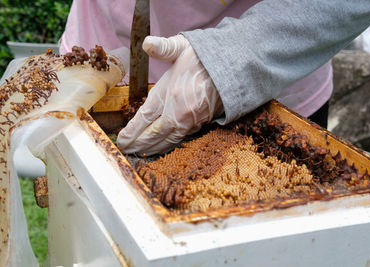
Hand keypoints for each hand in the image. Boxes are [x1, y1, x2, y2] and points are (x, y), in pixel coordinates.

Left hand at [117, 34, 222, 154]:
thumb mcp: (182, 47)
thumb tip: (146, 43)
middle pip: (153, 134)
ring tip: (138, 153)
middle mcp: (179, 111)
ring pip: (167, 141)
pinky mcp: (200, 123)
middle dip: (137, 144)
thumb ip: (163, 47)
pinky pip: (180, 139)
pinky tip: (160, 147)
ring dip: (151, 149)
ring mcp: (190, 120)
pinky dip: (167, 146)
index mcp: (170, 93)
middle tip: (125, 150)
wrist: (233, 67)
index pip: (145, 118)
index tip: (121, 138)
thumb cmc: (205, 58)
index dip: (131, 131)